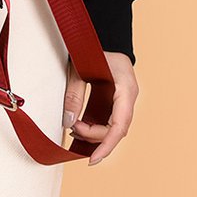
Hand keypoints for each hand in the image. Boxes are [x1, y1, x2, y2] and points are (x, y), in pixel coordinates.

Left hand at [63, 51, 138, 165]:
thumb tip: (68, 122)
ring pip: (113, 127)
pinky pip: (109, 120)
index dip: (106, 145)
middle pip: (116, 129)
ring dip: (94, 133)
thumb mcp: (78, 70)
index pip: (119, 125)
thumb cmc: (91, 49)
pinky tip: (80, 126)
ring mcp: (124, 100)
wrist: (103, 36)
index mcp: (126, 89)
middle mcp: (128, 98)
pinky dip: (95, 126)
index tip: (93, 159)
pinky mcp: (117, 100)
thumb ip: (74, 95)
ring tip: (74, 129)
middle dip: (94, 136)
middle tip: (73, 130)